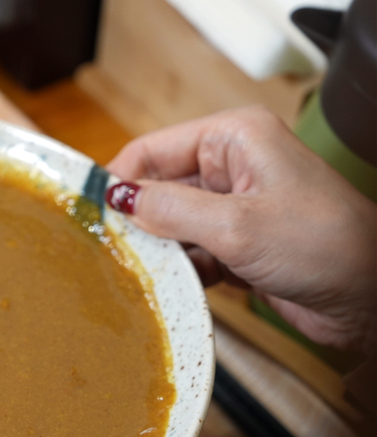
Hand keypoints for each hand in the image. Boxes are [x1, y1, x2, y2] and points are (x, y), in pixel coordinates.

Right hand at [105, 106, 375, 352]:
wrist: (372, 297)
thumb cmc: (326, 244)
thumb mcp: (236, 225)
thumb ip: (169, 210)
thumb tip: (117, 198)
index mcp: (234, 138)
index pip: (152, 150)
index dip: (118, 179)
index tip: (88, 210)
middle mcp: (232, 167)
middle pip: (158, 188)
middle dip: (139, 221)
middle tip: (114, 250)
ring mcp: (234, 207)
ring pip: (171, 225)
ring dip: (161, 250)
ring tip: (150, 272)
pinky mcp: (238, 243)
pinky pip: (190, 251)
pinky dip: (183, 269)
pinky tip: (184, 284)